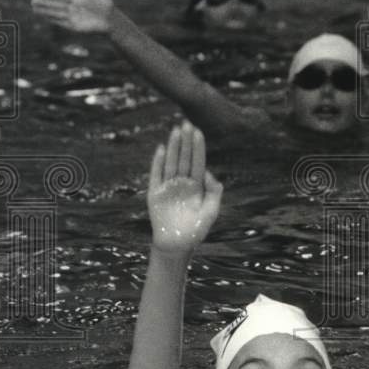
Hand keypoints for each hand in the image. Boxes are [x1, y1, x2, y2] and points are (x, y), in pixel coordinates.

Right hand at [31, 0, 112, 32]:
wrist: (111, 20)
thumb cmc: (105, 5)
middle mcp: (72, 8)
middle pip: (55, 5)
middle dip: (44, 4)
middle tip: (32, 1)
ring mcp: (72, 17)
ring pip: (56, 14)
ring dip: (45, 12)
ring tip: (34, 9)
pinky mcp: (74, 27)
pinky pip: (61, 22)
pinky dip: (53, 20)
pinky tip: (45, 17)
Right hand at [148, 122, 222, 254]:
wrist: (177, 245)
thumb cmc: (196, 230)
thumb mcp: (211, 212)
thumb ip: (214, 192)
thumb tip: (210, 173)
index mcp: (197, 186)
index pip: (198, 162)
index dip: (198, 147)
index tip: (198, 131)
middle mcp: (183, 183)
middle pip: (185, 158)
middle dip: (186, 141)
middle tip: (186, 123)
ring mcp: (168, 187)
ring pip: (171, 162)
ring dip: (173, 147)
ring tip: (175, 131)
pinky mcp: (155, 194)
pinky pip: (156, 174)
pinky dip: (157, 162)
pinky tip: (161, 148)